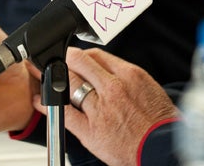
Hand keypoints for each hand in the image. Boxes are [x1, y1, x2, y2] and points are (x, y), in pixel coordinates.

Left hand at [32, 47, 178, 165]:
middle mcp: (113, 88)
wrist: (162, 148)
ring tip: (45, 75)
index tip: (77, 58)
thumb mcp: (149, 87)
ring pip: (70, 83)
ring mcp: (100, 109)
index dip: (82, 55)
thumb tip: (108, 70)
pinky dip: (48, 104)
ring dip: (55, 77)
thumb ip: (126, 77)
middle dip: (65, 60)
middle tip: (56, 60)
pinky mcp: (90, 130)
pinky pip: (63, 113)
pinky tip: (41, 99)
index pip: (97, 55)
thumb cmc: (159, 122)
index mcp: (129, 75)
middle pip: (80, 63)